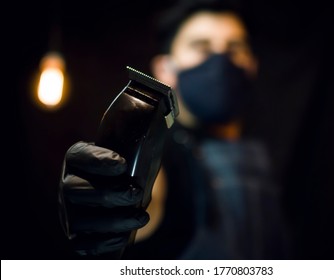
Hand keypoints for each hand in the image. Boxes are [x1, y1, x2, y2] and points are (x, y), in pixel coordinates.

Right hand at [58, 141, 148, 256]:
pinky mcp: (77, 234)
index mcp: (78, 158)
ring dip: (114, 221)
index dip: (97, 161)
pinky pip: (81, 244)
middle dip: (109, 194)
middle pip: (74, 190)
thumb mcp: (131, 148)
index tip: (122, 164)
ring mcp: (69, 211)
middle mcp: (68, 183)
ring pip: (79, 220)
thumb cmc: (128, 167)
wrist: (122, 189)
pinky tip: (124, 236)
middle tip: (135, 192)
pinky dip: (103, 242)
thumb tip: (157, 117)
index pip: (78, 156)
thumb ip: (136, 133)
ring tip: (141, 217)